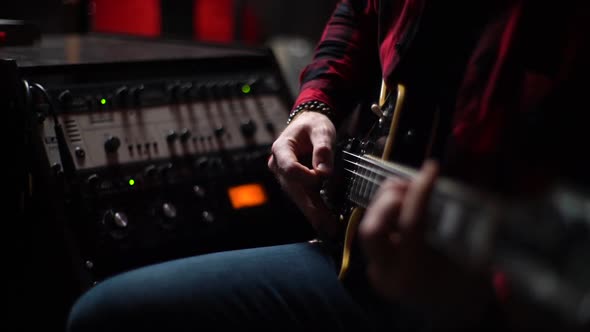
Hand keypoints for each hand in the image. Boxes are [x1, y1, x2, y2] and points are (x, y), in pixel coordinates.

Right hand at [268, 111, 338, 235]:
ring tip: (328, 226)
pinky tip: (325, 222)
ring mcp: (285, 177)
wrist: (308, 125)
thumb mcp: (321, 130)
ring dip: (313, 212)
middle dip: (310, 205)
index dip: (304, 175)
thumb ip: (323, 148)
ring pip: (298, 196)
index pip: (289, 167)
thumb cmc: (313, 125)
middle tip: (324, 222)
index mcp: (281, 148)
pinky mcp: (294, 184)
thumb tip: (324, 172)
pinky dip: (314, 209)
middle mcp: (278, 165)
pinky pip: (303, 197)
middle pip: (292, 187)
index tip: (322, 177)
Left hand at [359, 160, 493, 327]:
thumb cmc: (472, 286)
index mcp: (416, 273)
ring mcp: (378, 272)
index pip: (411, 224)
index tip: (431, 169)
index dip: (421, 191)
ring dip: (385, 204)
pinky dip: (387, 216)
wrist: (459, 314)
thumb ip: (465, 223)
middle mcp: (390, 274)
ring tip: (409, 191)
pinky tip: (404, 208)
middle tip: (412, 185)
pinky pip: (375, 234)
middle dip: (388, 200)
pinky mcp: (377, 267)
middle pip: (372, 228)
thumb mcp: (476, 255)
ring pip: (367, 227)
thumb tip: (461, 186)